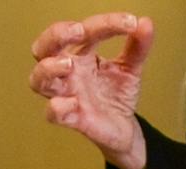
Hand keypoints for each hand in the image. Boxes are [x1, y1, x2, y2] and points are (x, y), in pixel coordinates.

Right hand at [30, 12, 153, 168]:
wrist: (124, 128)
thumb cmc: (118, 95)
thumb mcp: (131, 68)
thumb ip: (138, 47)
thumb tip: (146, 23)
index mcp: (82, 55)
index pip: (84, 31)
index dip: (105, 23)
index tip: (130, 22)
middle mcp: (69, 73)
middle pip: (43, 48)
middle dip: (56, 35)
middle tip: (79, 31)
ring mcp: (67, 95)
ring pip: (39, 80)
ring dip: (49, 68)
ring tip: (69, 64)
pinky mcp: (72, 119)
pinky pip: (53, 114)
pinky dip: (57, 107)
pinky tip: (73, 103)